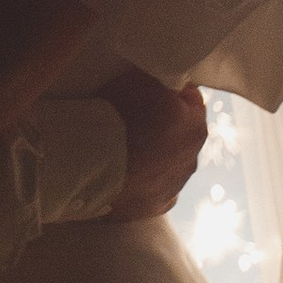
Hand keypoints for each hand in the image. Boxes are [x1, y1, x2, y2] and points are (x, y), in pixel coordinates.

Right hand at [100, 64, 208, 223]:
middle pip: (182, 129)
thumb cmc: (111, 120)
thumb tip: (157, 76)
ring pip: (170, 159)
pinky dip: (146, 179)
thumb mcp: (132, 81)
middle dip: (164, 123)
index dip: (166, 90)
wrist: (89, 173)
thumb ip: (152, 78)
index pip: (188, 94)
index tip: (146, 90)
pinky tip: (125, 173)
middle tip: (133, 118)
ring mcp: (178, 183)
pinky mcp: (160, 205)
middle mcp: (193, 154)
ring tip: (125, 149)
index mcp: (193, 121)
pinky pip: (156, 185)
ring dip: (155, 152)